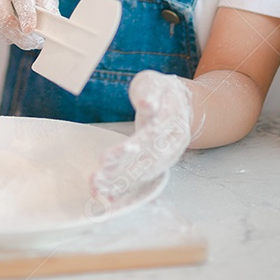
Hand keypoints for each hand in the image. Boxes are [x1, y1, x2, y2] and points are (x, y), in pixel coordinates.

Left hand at [91, 71, 192, 201]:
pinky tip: (108, 196)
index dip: (128, 150)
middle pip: (146, 161)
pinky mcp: (160, 165)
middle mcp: (172, 144)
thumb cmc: (161, 92)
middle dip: (120, 172)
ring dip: (121, 183)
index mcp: (171, 121)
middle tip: (96, 178)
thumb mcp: (154, 83)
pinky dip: (127, 189)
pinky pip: (144, 179)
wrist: (182, 105)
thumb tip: (147, 104)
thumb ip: (148, 92)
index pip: (148, 138)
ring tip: (97, 187)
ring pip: (145, 174)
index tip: (105, 158)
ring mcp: (168, 157)